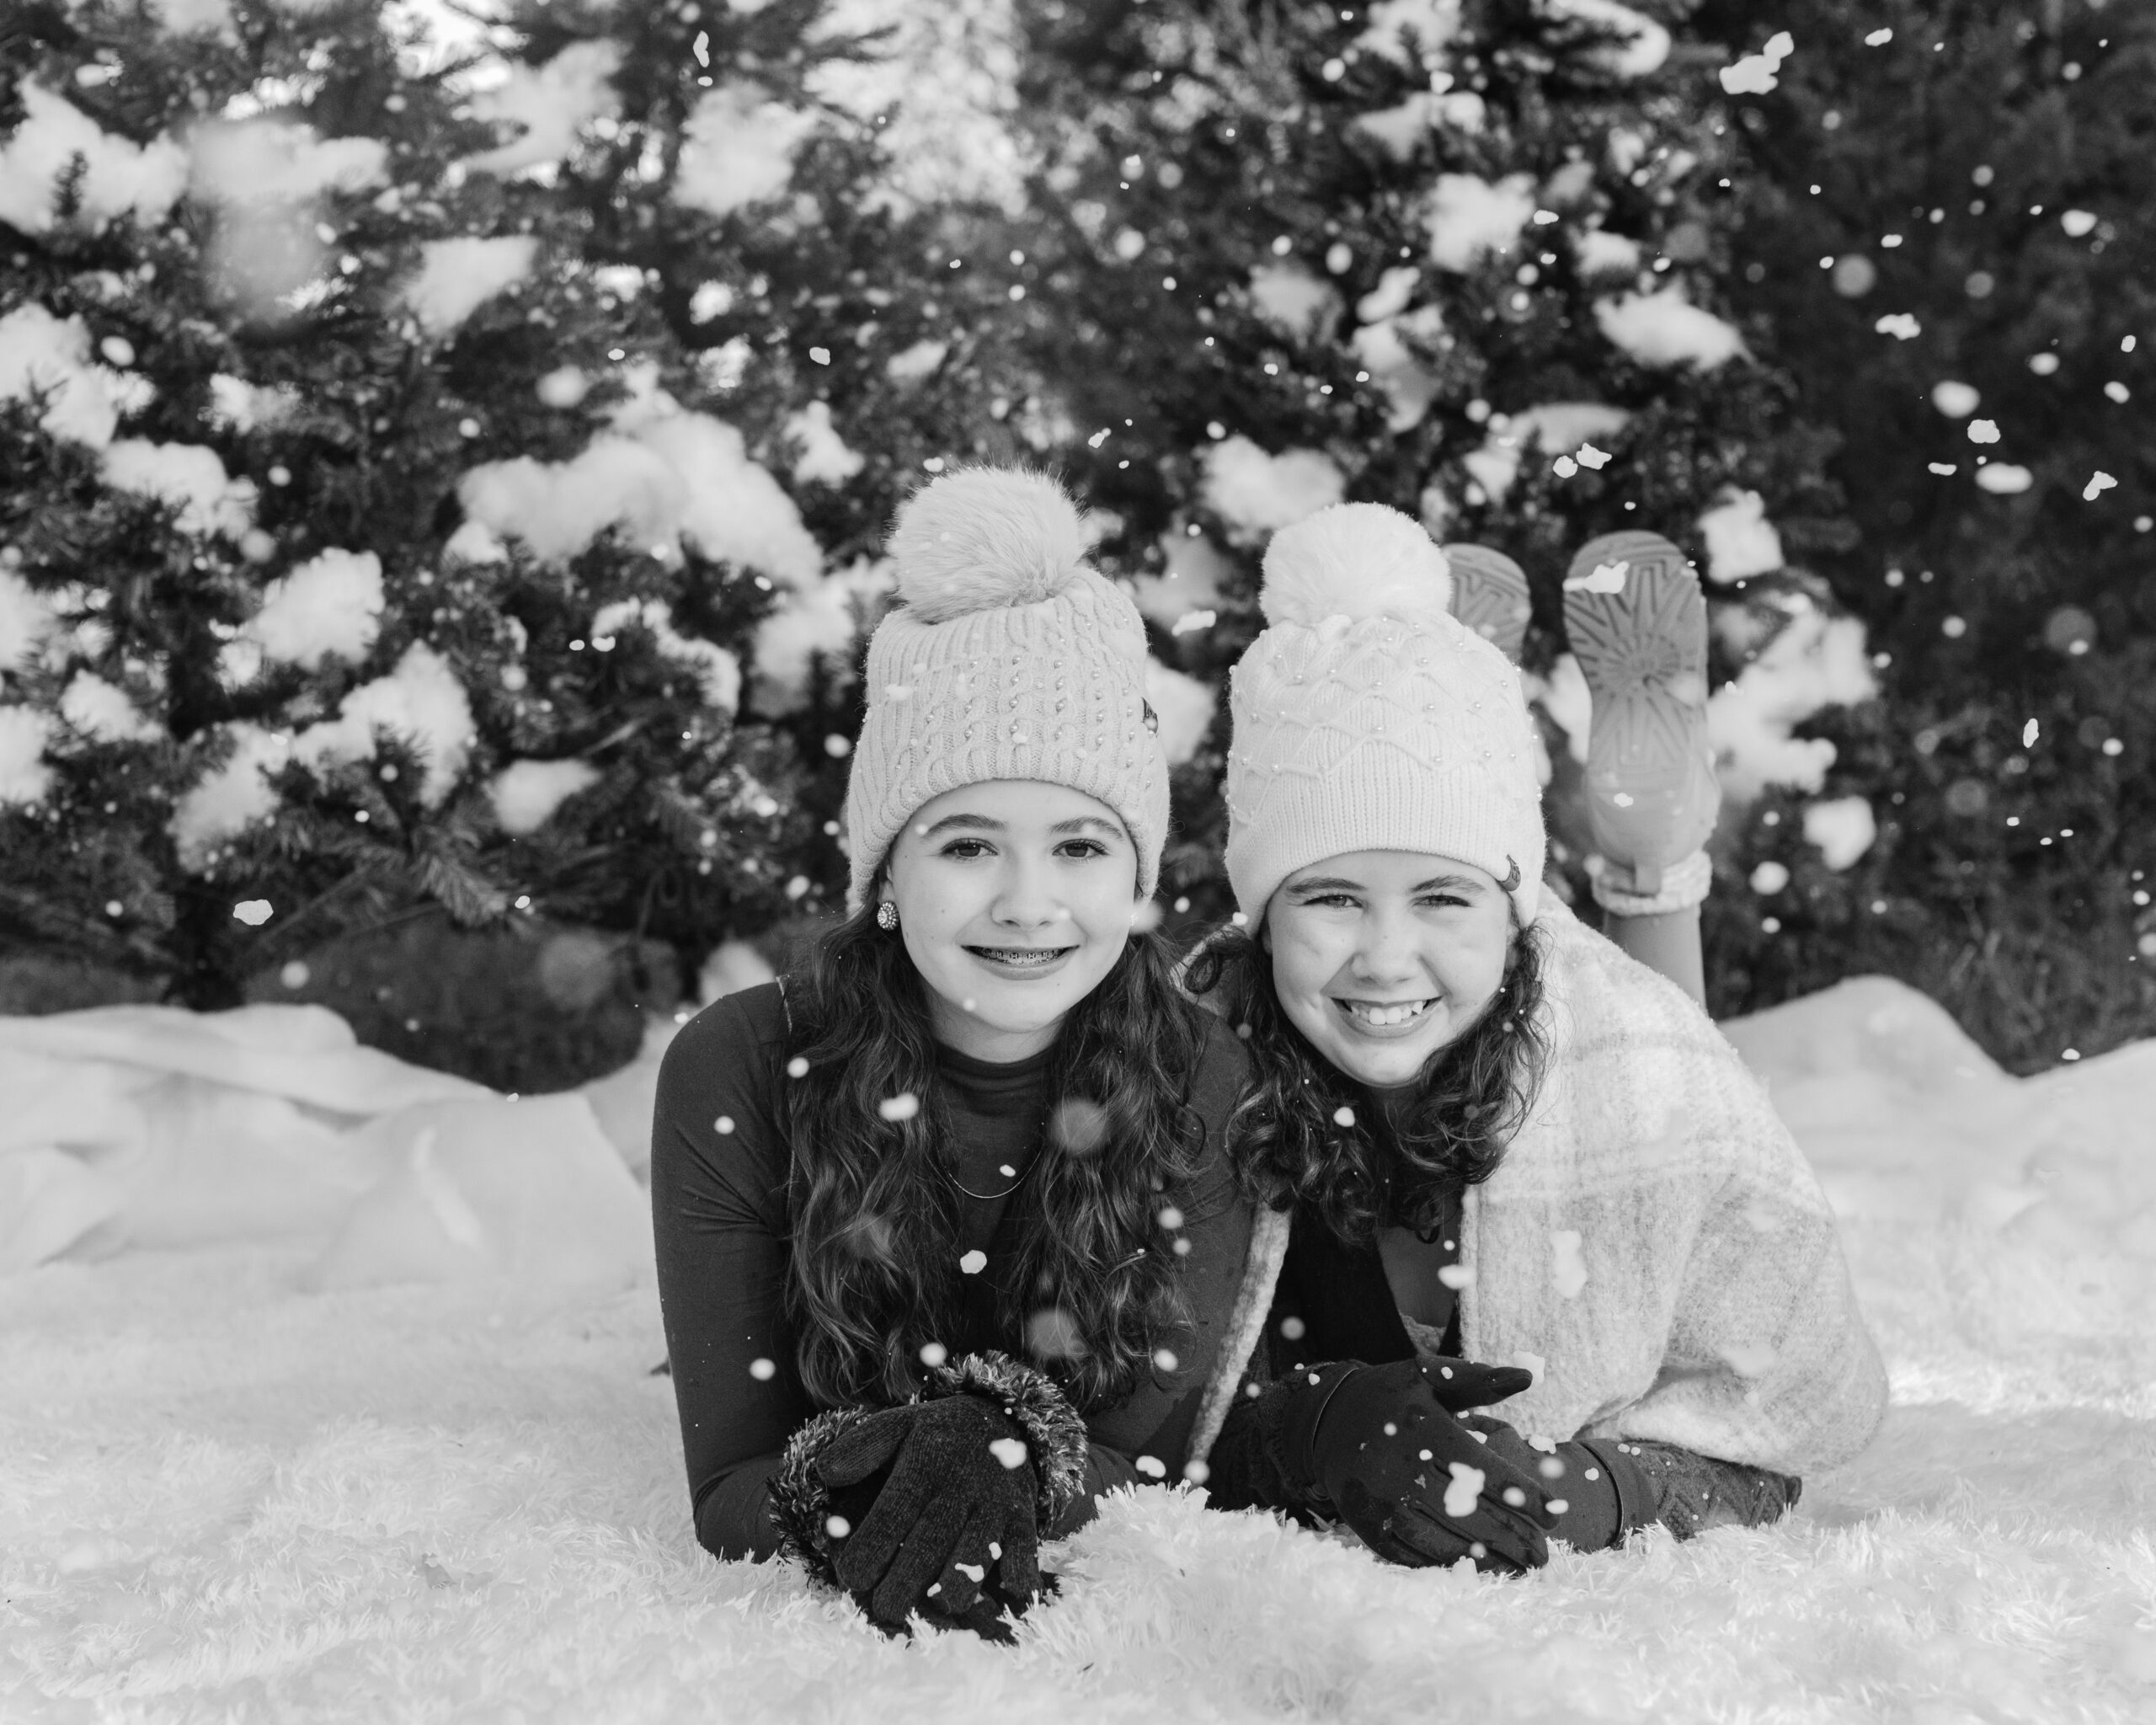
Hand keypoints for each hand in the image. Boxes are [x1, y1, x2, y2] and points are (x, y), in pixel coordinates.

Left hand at [818, 1394, 1043, 1637]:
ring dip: (956, 1586)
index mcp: (924, 1464)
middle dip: (904, 1584)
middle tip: (884, 1610)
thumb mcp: (896, 1428)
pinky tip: (1009, 1589)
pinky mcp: (1023, 1517)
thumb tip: (823, 1473)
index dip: (870, 1550)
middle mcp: (960, 1485)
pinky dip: (1020, 1573)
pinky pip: (1025, 1549)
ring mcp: (995, 1503)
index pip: (892, 1513)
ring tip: (937, 1607)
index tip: (851, 1577)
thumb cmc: (936, 1437)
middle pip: (930, 1543)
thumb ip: (858, 1449)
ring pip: (976, 1553)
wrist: (1003, 1418)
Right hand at [1286, 1358, 1556, 1574]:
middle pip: (1471, 1516)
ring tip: (1519, 1566)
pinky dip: (1447, 1564)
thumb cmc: (1392, 1396)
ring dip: (1487, 1560)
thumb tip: (1530, 1374)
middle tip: (1544, 1556)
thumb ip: (1480, 1379)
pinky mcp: (1367, 1524)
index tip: (1555, 1515)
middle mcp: (1401, 1468)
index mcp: (1424, 1430)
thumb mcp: (1429, 1375)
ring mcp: (1381, 1501)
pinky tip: (1474, 1566)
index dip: (1524, 1497)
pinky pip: (1413, 1554)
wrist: (1325, 1419)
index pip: (1486, 1472)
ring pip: (1444, 1542)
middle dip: (1515, 1539)